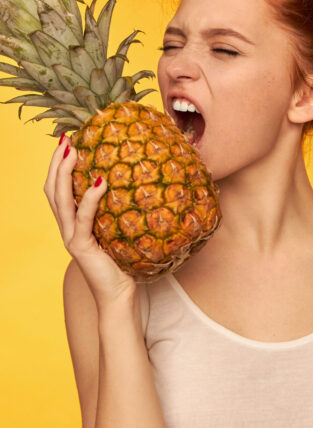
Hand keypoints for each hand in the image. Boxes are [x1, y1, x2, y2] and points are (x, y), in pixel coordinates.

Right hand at [44, 135, 135, 309]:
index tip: (68, 141)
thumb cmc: (123, 261)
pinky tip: (98, 181)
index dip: (58, 166)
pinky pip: (82, 218)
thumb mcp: (119, 230)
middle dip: (56, 163)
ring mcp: (71, 237)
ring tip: (72, 151)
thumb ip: (119, 210)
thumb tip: (139, 182)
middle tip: (65, 139)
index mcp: (74, 222)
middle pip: (52, 189)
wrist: (120, 294)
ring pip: (60, 199)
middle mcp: (68, 227)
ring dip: (64, 173)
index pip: (59, 189)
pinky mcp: (80, 246)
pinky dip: (89, 198)